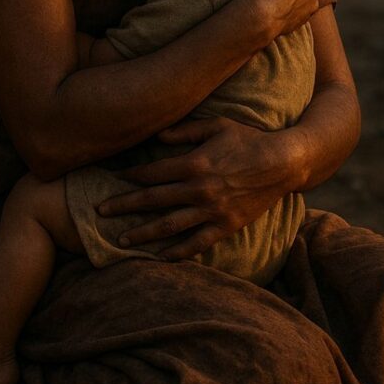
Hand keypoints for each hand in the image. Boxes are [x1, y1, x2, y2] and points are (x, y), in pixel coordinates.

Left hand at [96, 117, 297, 259]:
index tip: (116, 178)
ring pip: (169, 226)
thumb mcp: (216, 125)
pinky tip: (159, 257)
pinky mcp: (225, 227)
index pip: (152, 173)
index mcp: (194, 164)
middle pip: (152, 200)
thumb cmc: (248, 139)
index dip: (131, 176)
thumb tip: (156, 135)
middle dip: (124, 206)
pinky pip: (196, 244)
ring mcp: (212, 211)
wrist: (283, 163)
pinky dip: (177, 253)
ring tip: (122, 240)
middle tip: (100, 212)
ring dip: (143, 233)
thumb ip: (185, 131)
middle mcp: (199, 190)